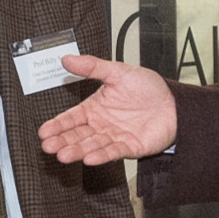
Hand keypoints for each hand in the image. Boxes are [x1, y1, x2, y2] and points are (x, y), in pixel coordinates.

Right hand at [38, 55, 176, 163]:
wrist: (174, 102)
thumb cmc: (148, 87)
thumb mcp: (118, 71)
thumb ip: (92, 66)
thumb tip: (67, 59)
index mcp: (95, 107)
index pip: (71, 118)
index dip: (57, 125)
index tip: (44, 132)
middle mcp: (101, 124)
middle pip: (77, 135)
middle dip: (62, 141)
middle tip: (48, 147)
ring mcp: (114, 137)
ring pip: (92, 145)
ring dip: (78, 151)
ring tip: (64, 155)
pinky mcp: (130, 147)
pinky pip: (113, 152)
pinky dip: (102, 156)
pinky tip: (90, 158)